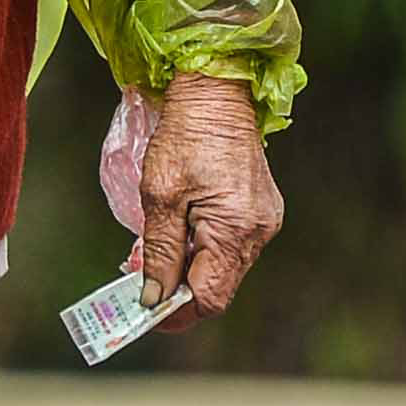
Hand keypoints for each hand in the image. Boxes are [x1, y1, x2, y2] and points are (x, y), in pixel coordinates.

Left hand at [132, 76, 280, 330]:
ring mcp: (263, 220)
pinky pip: (230, 245)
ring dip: (188, 268)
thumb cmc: (185, 135)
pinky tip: (179, 233)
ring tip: (154, 253)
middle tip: (141, 280)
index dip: (177, 313)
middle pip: (218, 285)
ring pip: (223, 267)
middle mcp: (258, 231)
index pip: (209, 296)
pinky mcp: (259, 209)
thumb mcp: (160, 196)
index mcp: (235, 230)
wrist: (215, 92)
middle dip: (178, 289)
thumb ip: (159, 252)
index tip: (147, 314)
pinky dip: (202, 248)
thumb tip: (154, 297)